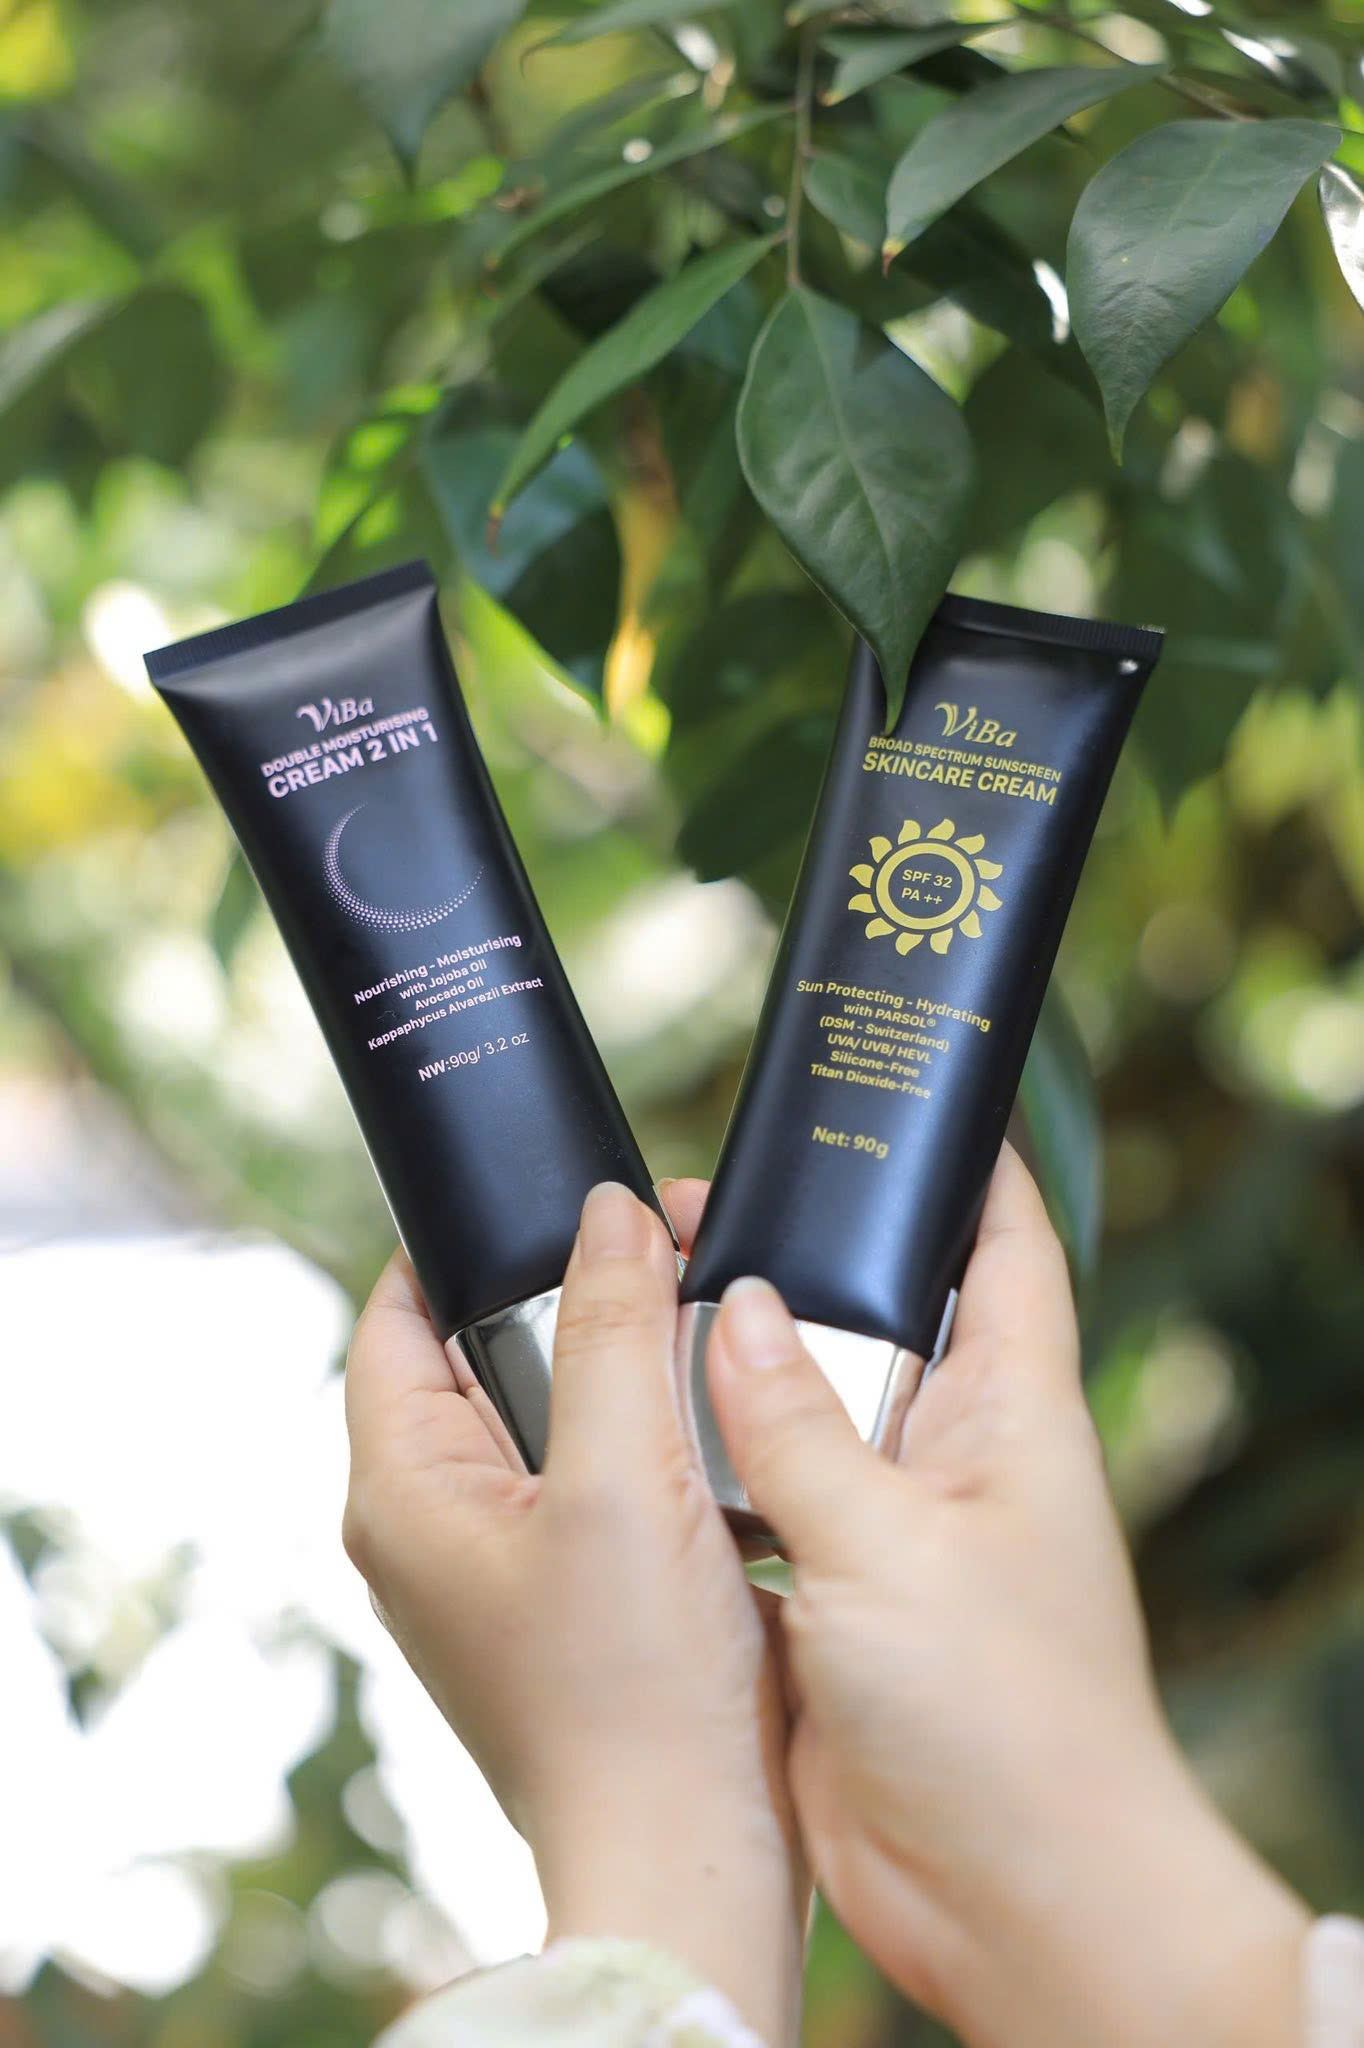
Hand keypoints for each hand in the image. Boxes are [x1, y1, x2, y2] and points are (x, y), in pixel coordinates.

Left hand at [343, 1181, 806, 2045]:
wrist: (695, 1852)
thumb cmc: (634, 1692)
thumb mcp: (622, 1481)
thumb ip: (611, 1330)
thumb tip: (608, 1213)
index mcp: (404, 1489)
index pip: (395, 1317)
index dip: (464, 1244)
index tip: (555, 1192)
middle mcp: (437, 1523)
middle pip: (487, 1354)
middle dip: (578, 1290)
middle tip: (671, 1238)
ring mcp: (503, 1565)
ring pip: (555, 1410)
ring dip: (629, 1359)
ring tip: (706, 1311)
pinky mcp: (573, 1596)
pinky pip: (601, 1475)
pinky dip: (655, 1433)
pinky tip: (721, 1416)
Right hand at [705, 1143, 1309, 2047]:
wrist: (1013, 1901)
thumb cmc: (1000, 1716)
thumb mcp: (889, 1547)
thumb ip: (798, 1424)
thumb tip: (733, 1305)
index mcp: (1012, 1412)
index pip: (1006, 1245)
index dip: (963, 1164)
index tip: (894, 1095)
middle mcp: (958, 1455)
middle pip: (883, 1315)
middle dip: (799, 1257)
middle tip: (694, 1202)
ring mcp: (895, 1530)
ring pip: (810, 1409)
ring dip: (738, 1366)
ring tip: (641, 1299)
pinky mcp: (837, 1600)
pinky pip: (768, 1503)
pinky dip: (712, 1468)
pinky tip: (639, 1437)